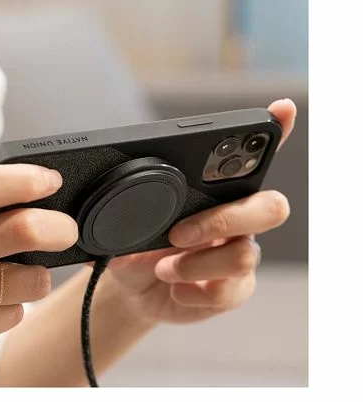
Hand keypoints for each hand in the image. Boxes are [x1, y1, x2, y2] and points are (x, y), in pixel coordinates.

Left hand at [104, 99, 295, 323]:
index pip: (252, 160)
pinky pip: (229, 290)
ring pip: (246, 254)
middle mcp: (236, 220)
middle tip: (179, 233)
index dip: (275, 134)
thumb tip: (120, 202)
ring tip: (164, 268)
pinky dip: (192, 291)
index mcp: (214, 193)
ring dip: (195, 263)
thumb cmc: (135, 249)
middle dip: (223, 220)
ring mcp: (237, 255)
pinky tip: (175, 288)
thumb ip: (128, 208)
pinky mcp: (233, 289)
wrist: (132, 291)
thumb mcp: (125, 224)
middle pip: (270, 207)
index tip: (280, 110)